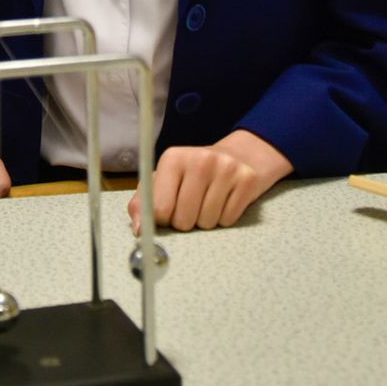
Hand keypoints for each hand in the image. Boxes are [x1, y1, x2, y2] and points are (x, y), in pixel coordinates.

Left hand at [129, 130, 292, 233]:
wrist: (240, 156)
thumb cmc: (194, 174)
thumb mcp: (165, 181)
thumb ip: (143, 203)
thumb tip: (139, 229)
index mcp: (173, 158)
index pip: (160, 209)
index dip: (163, 220)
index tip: (169, 212)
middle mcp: (200, 159)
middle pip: (183, 220)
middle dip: (185, 222)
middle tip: (192, 206)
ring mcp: (226, 168)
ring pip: (207, 223)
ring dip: (205, 221)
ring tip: (209, 202)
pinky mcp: (248, 180)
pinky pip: (228, 220)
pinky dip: (224, 219)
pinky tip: (224, 201)